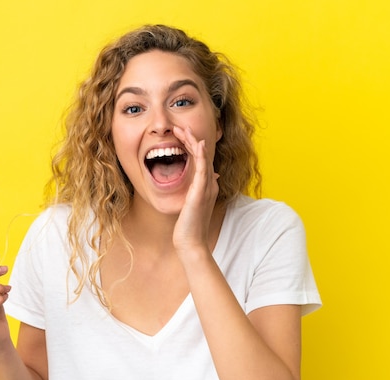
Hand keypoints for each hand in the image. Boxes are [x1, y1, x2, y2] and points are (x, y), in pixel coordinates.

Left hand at [172, 125, 218, 253]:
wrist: (191, 243)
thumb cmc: (189, 227)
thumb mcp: (192, 205)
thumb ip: (198, 192)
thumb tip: (206, 179)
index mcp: (207, 186)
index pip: (201, 160)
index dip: (192, 145)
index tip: (181, 135)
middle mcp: (209, 184)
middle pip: (203, 155)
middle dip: (191, 139)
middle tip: (180, 127)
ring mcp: (207, 188)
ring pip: (203, 158)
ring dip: (194, 142)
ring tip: (183, 129)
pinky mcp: (201, 193)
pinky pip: (203, 170)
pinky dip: (201, 156)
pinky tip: (198, 144)